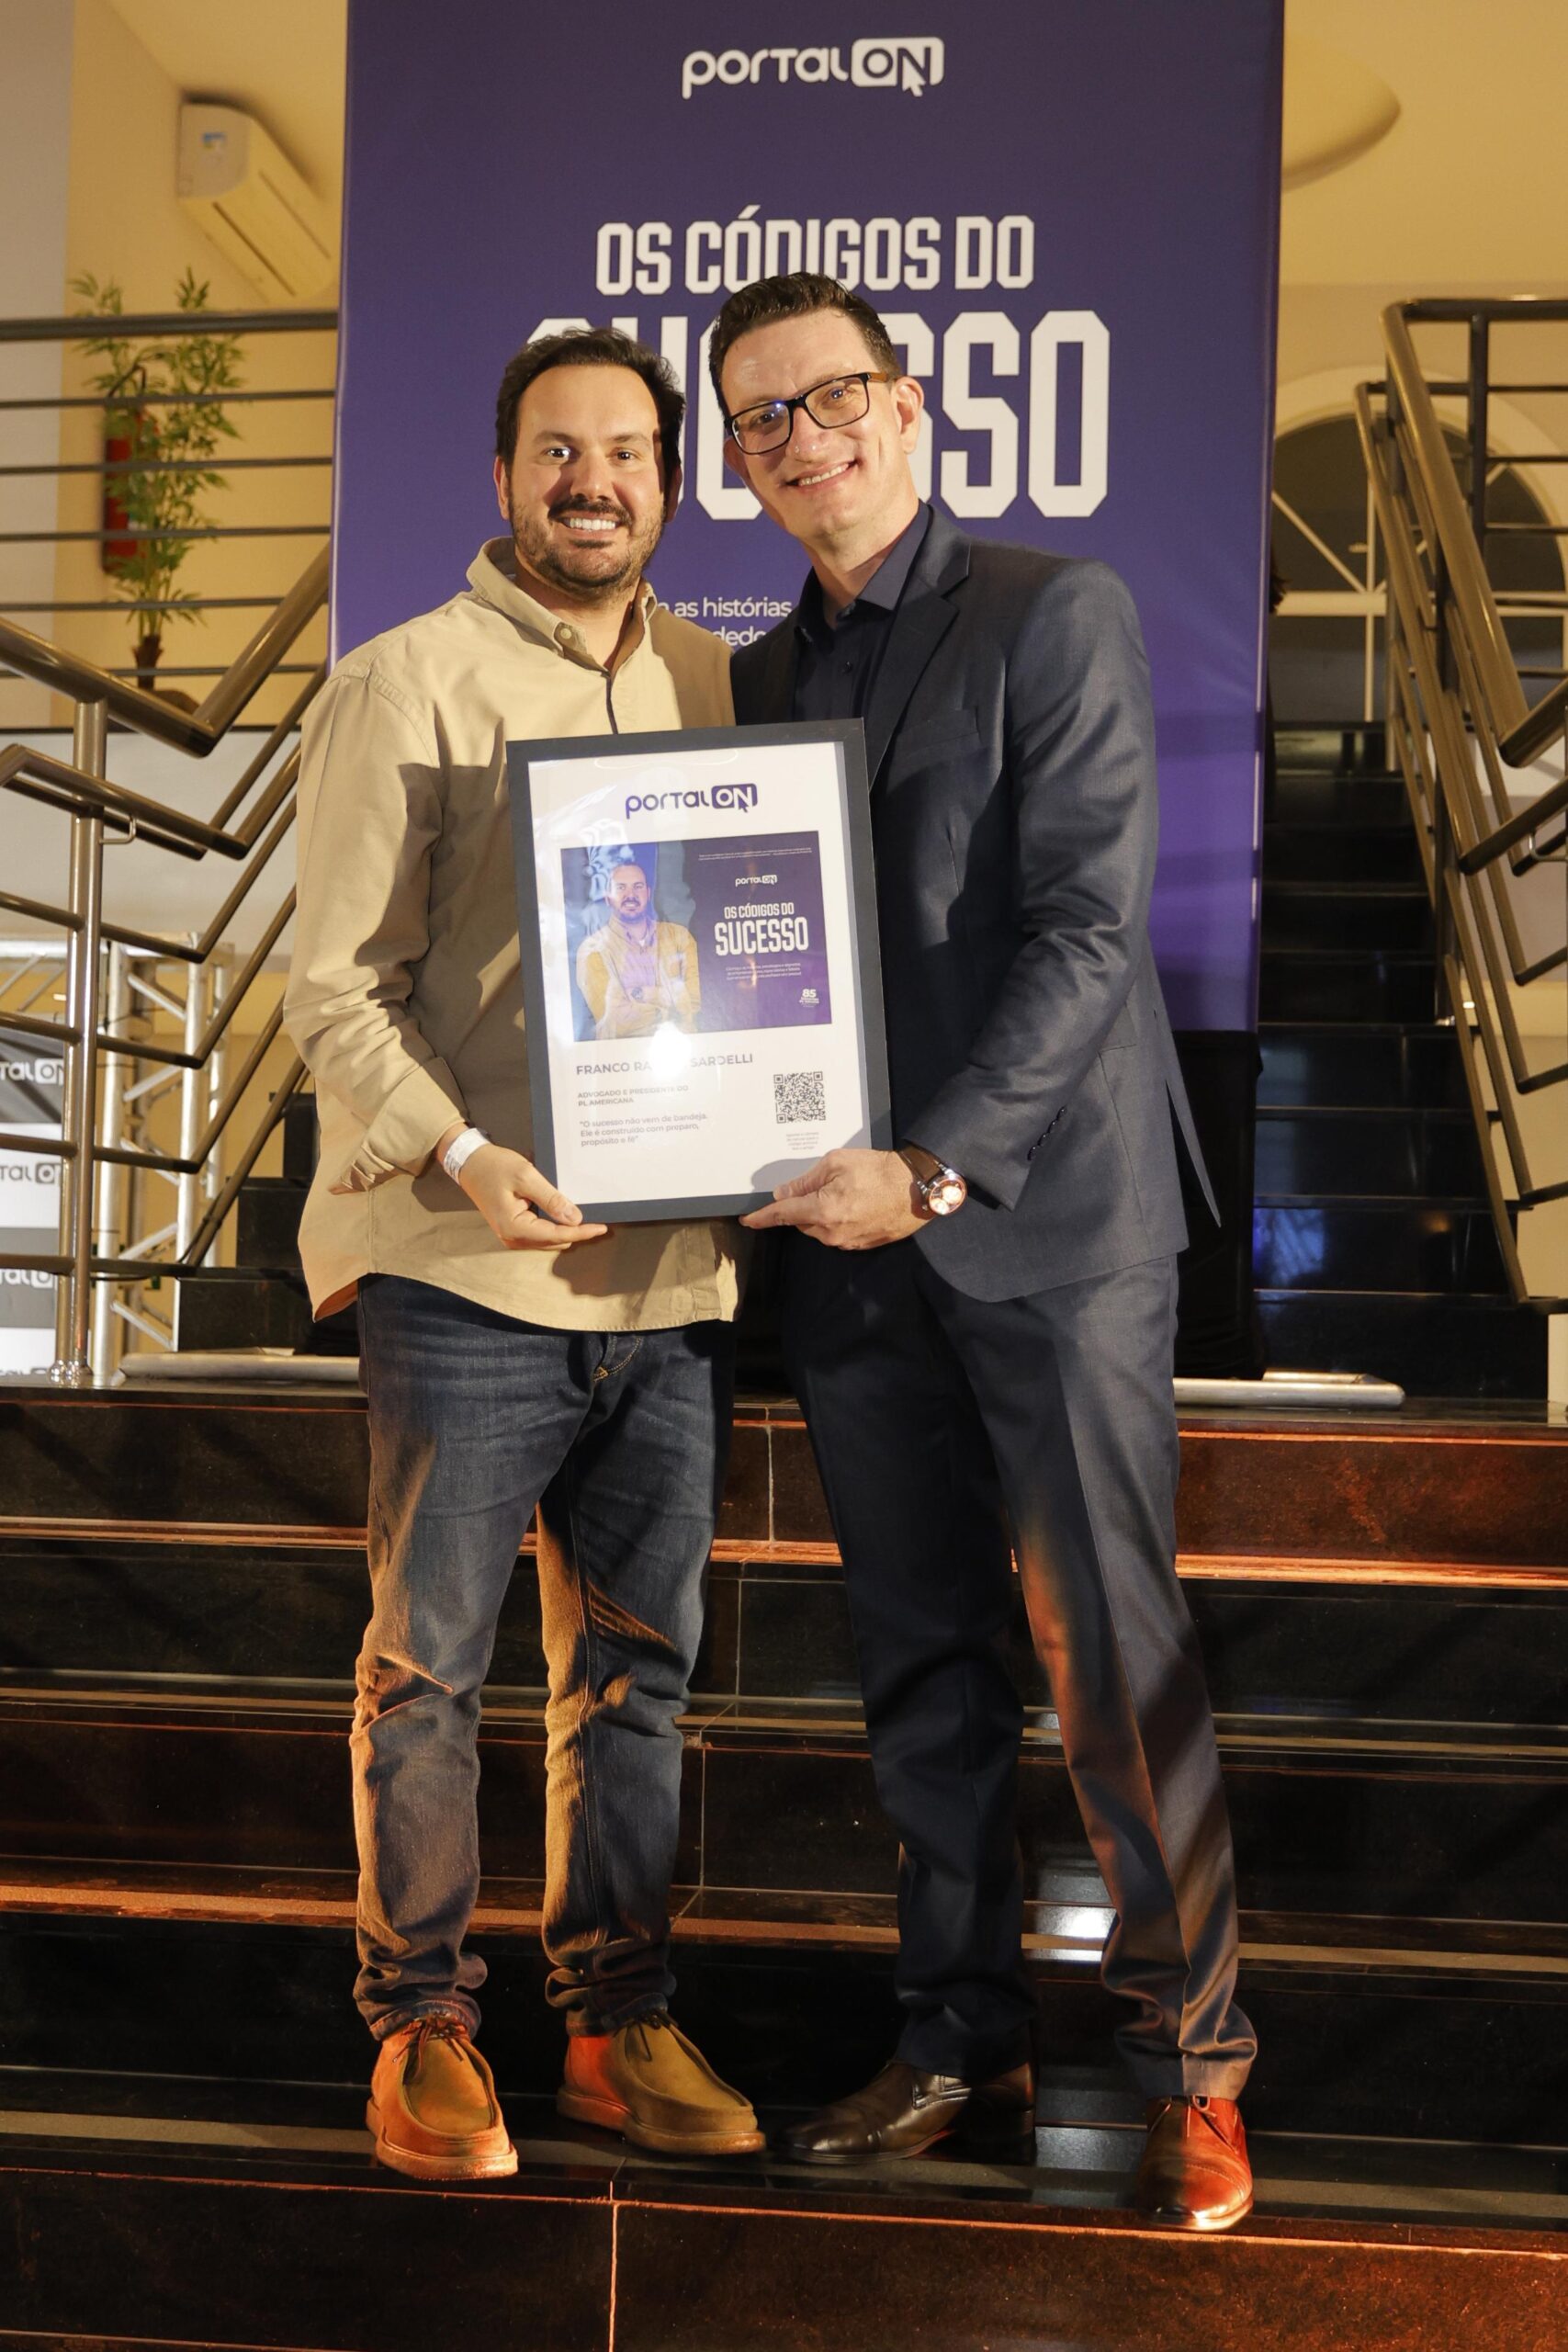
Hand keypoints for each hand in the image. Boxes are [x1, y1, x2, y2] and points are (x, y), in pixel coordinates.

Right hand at [455, 1141, 607, 1249]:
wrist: (470, 1163)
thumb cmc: (494, 1166)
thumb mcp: (526, 1176)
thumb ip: (551, 1198)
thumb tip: (575, 1218)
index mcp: (515, 1228)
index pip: (558, 1235)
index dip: (582, 1232)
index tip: (603, 1227)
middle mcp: (513, 1238)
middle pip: (555, 1241)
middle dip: (575, 1230)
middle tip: (595, 1215)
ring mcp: (512, 1236)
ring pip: (549, 1239)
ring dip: (565, 1228)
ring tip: (580, 1211)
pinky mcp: (513, 1229)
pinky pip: (541, 1232)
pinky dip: (554, 1224)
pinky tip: (562, 1210)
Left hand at [740, 1147, 924, 1249]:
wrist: (918, 1187)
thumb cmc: (880, 1171)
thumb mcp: (836, 1163)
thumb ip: (806, 1180)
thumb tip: (784, 1193)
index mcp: (822, 1210)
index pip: (782, 1215)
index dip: (762, 1217)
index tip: (748, 1220)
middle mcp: (831, 1232)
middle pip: (800, 1221)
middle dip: (803, 1205)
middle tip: (824, 1183)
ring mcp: (847, 1242)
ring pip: (818, 1228)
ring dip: (821, 1212)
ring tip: (846, 1191)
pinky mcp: (861, 1244)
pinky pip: (836, 1233)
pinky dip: (837, 1219)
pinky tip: (855, 1203)